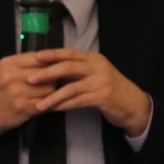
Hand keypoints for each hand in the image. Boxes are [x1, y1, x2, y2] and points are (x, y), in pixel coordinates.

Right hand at [0, 53, 55, 156]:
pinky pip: (46, 102)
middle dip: (53, 78)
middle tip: (55, 82)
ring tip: (47, 94)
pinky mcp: (23, 107)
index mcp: (8, 64)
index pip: (40, 57)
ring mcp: (17, 92)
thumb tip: (51, 59)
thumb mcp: (5, 72)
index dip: (52, 62)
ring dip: (52, 92)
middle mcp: (12, 76)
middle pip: (47, 72)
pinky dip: (49, 104)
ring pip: (49, 88)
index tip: (58, 66)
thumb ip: (25, 64)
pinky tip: (45, 103)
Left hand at [23, 49, 151, 135]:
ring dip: (53, 96)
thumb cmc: (109, 89)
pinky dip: (65, 105)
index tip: (35, 57)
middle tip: (30, 80)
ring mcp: (102, 82)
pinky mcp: (104, 97)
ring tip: (39, 104)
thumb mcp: (94, 74)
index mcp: (94, 59)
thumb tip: (49, 70)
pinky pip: (79, 101)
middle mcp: (98, 67)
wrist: (133, 104)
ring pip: (72, 87)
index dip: (52, 54)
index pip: (70, 53)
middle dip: (47, 73)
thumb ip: (77, 70)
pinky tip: (54, 110)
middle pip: (68, 67)